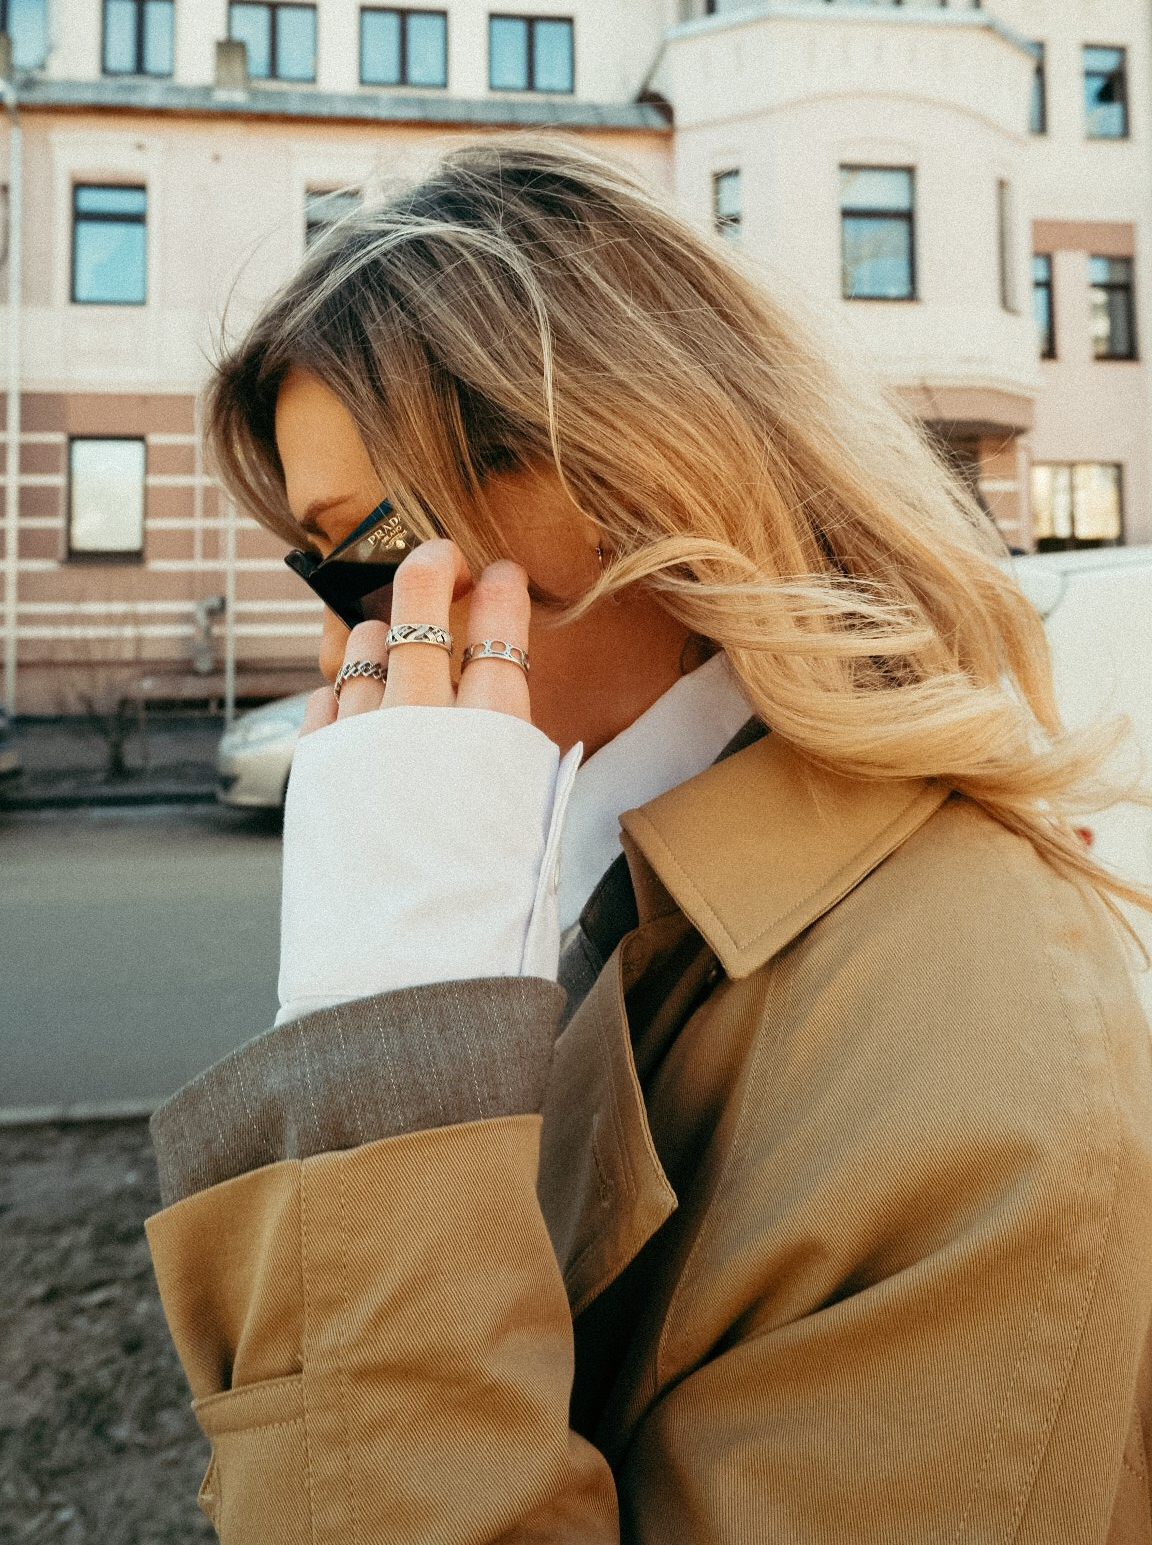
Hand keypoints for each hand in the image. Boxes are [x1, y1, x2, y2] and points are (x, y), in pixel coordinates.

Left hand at [278, 542, 572, 1019]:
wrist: (407, 990)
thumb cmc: (489, 928)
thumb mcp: (532, 834)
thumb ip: (520, 769)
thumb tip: (515, 732)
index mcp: (494, 737)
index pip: (500, 632)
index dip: (502, 592)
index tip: (502, 574)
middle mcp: (423, 723)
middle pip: (419, 611)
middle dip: (430, 569)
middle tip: (439, 555)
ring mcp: (361, 741)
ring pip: (363, 648)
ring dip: (380, 630)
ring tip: (390, 632)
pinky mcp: (314, 772)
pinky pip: (325, 701)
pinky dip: (341, 689)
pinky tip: (352, 694)